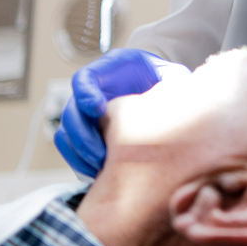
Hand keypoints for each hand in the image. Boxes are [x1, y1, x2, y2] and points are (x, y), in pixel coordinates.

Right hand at [54, 48, 190, 176]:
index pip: (84, 79)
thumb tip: (180, 91)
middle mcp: (90, 93)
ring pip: (66, 135)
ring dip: (80, 154)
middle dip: (82, 136)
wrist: (154, 88)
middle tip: (101, 154)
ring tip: (101, 169)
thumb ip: (173, 78)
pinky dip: (81, 163)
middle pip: (71, 113)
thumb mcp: (169, 73)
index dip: (85, 94)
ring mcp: (85, 114)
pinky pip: (72, 151)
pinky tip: (100, 173)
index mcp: (108, 71)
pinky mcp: (86, 133)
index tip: (97, 108)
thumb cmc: (161, 78)